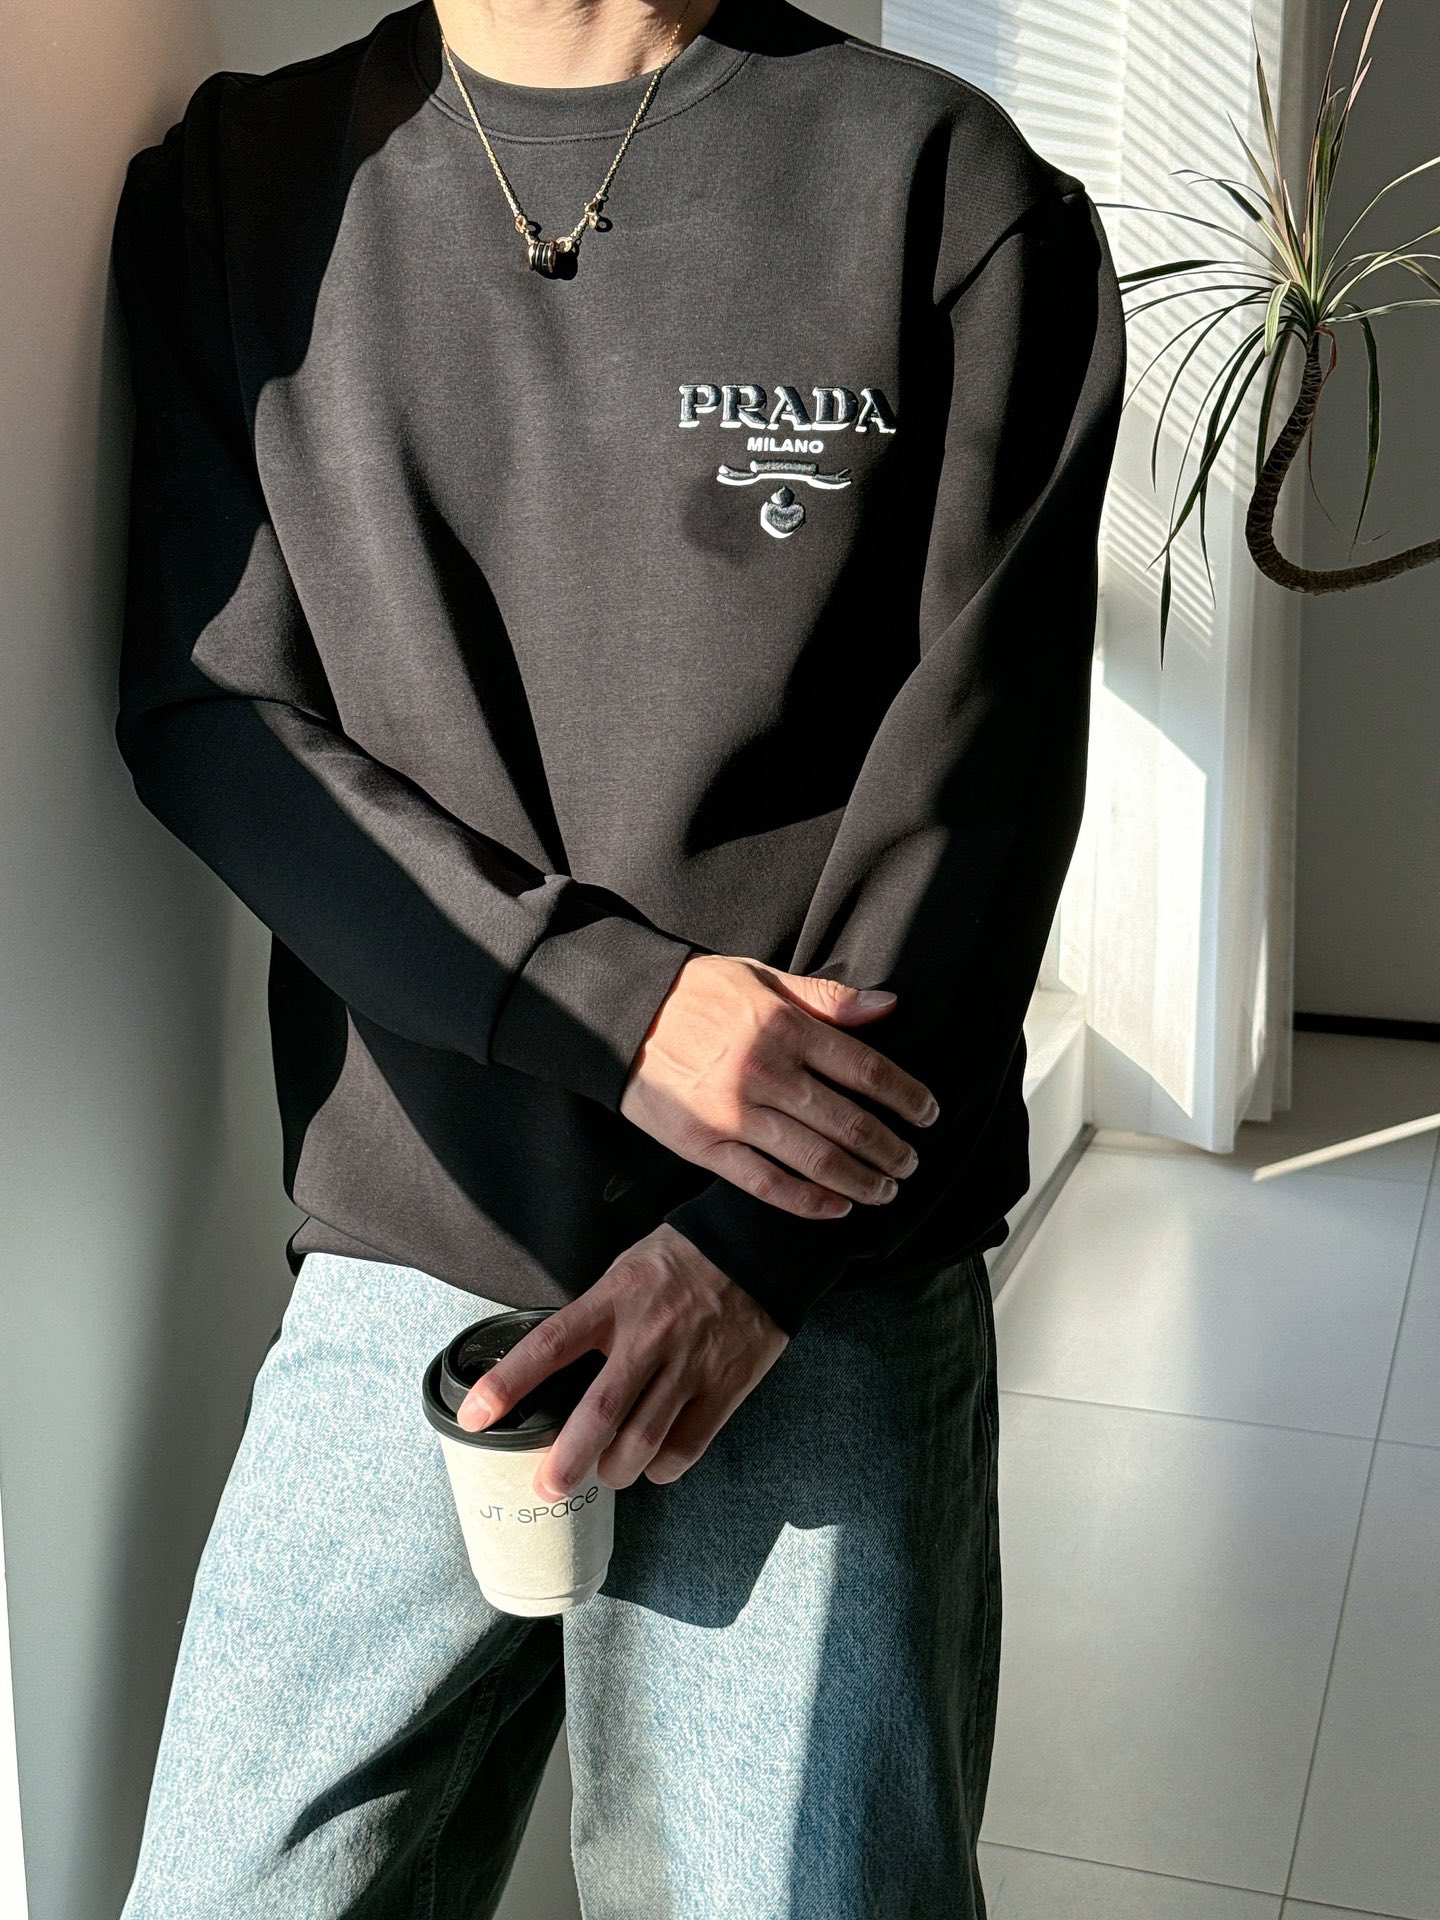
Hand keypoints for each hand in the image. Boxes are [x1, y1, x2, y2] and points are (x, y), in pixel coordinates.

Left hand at [455, 1222, 789, 1498]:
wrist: (759, 1244)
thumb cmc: (682, 1259)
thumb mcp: (626, 1270)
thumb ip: (596, 1315)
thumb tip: (558, 1367)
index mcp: (614, 1300)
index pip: (549, 1345)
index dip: (507, 1384)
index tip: (476, 1416)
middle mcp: (649, 1335)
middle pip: (598, 1413)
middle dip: (566, 1460)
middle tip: (547, 1485)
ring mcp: (690, 1364)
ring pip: (643, 1441)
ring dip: (616, 1470)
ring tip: (606, 1472)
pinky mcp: (726, 1385)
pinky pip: (688, 1445)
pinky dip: (663, 1466)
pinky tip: (654, 1463)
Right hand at [619, 953, 939, 1218]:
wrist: (619, 1017)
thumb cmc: (697, 993)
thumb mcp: (763, 979)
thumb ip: (827, 999)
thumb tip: (889, 1005)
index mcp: (786, 1028)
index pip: (867, 1071)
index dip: (907, 1097)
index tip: (928, 1114)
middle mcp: (766, 1073)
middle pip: (849, 1122)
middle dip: (891, 1149)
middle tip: (911, 1163)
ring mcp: (734, 1115)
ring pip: (815, 1160)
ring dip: (860, 1180)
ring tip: (886, 1190)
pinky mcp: (705, 1146)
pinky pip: (766, 1184)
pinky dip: (808, 1202)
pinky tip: (837, 1208)